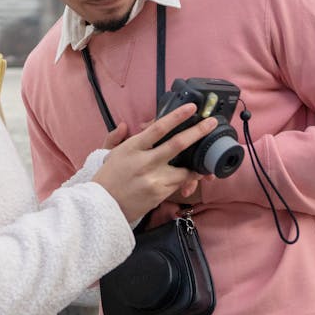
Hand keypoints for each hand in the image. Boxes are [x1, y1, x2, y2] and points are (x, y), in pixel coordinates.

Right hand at [91, 104, 217, 222]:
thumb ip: (115, 137)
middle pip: (177, 144)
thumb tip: (124, 125)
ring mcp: (153, 179)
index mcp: (132, 148)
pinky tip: (192, 176)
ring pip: (184, 169)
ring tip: (204, 159)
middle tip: (211, 123)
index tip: (191, 107)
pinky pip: (179, 184)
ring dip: (196, 164)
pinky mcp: (159, 194)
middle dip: (197, 132)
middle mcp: (145, 162)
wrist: (103, 207)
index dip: (176, 116)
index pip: (158, 128)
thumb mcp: (108, 154)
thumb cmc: (107, 179)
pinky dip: (186, 179)